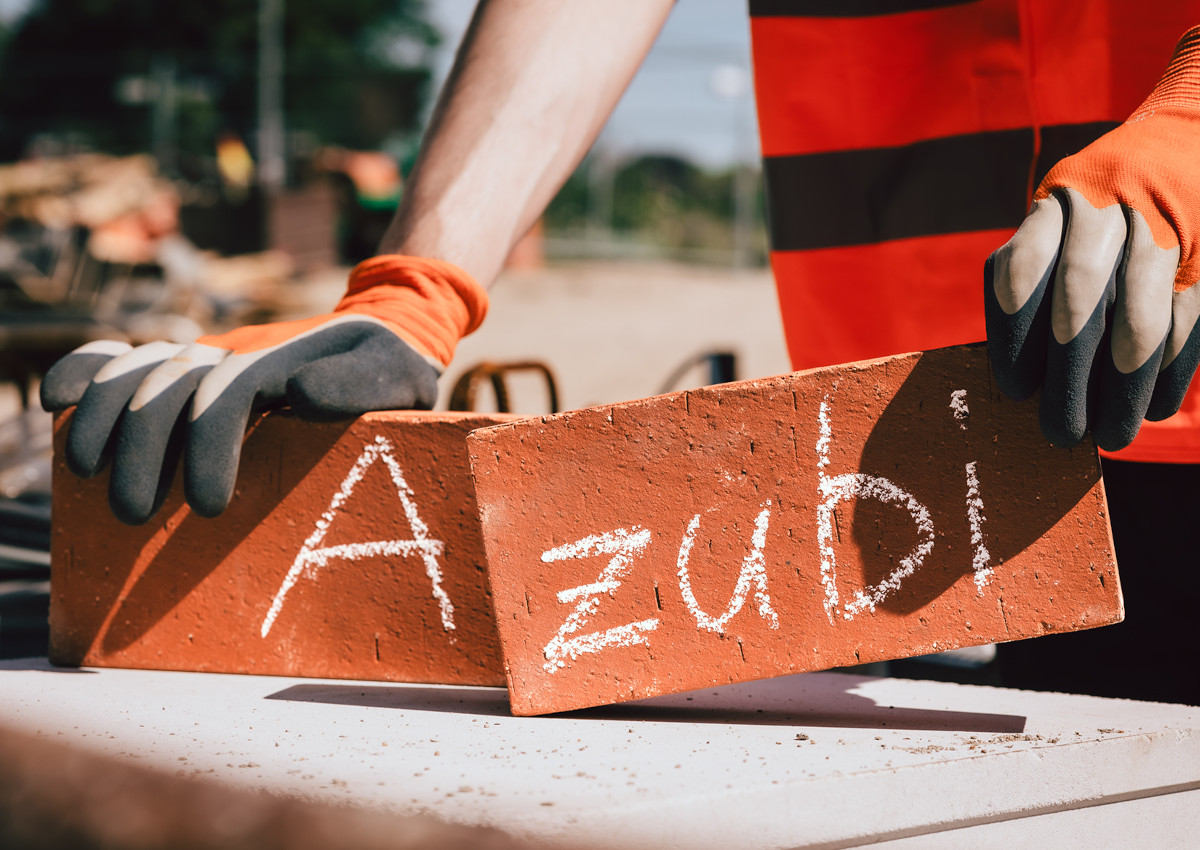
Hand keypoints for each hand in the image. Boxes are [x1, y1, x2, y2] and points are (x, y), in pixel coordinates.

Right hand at [41, 255, 486, 523]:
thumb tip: (299, 393)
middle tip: (136, 516)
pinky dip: (85, 371)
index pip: (227, 395)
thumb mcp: (397, 376)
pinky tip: (51, 401)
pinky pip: (126, 358)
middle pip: (168, 388)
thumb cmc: (391, 370)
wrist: (381, 335)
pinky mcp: (189, 367)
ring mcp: (205, 356)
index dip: (210, 449)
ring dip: (99, 418)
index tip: (212, 508)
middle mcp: (233, 352)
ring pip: (135, 373)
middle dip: (142, 451)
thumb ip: (359, 385)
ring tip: (83, 474)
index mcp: (280, 360)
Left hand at [986, 27, 1199, 450]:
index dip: (1015, 333)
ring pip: (1141, 317)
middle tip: (1059, 431)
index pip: (1023, 268)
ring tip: (1110, 435)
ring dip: (1124, 385)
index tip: (1014, 389)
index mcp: (1058, 204)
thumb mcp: (1060, 223)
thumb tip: (1023, 377)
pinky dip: (1171, 370)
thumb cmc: (1101, 210)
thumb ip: (1038, 281)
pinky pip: (1189, 320)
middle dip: (1068, 372)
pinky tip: (1153, 407)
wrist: (1191, 137)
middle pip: (1081, 296)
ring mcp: (1167, 229)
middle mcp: (1109, 209)